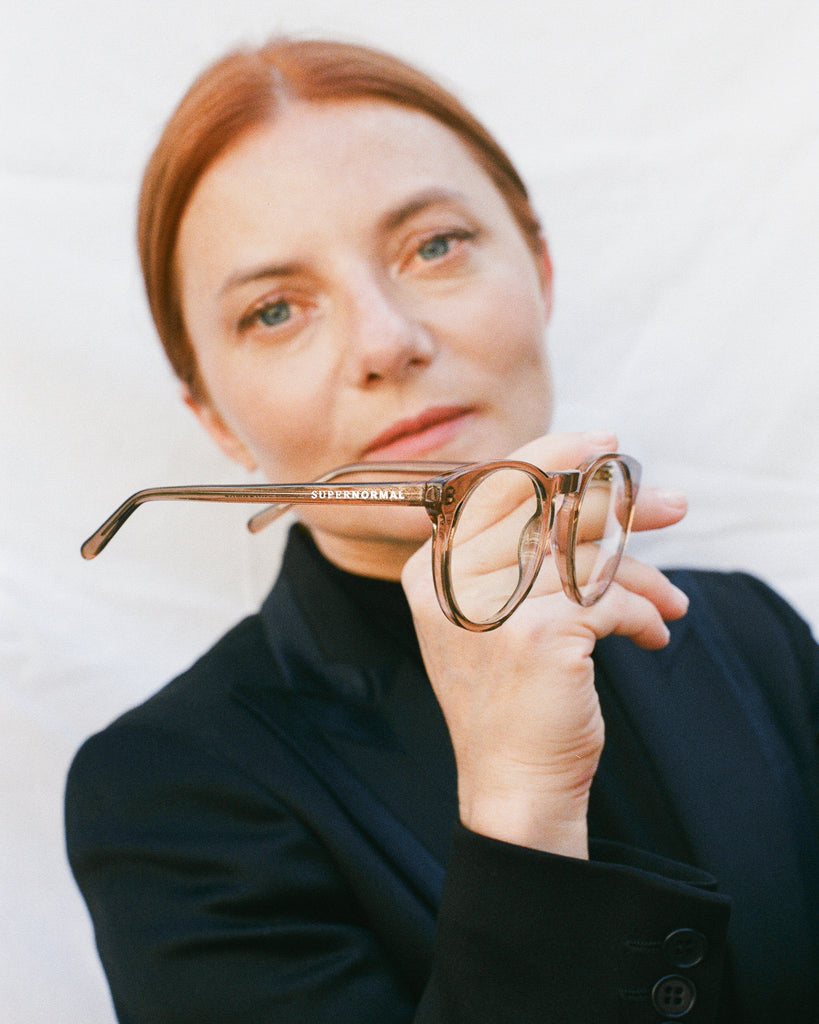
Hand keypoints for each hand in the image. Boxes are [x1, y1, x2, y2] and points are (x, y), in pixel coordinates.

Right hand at [401, 432, 688, 858]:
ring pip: (585, 553)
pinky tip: (652, 634)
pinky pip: (608, 597)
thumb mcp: (498, 612)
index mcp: (430, 566)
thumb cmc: (511, 695)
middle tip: (673, 505)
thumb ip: (519, 551)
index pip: (494, 485)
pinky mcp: (536, 634)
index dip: (553, 453)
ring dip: (642, 576)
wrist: (512, 782)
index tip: (605, 445)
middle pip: (546, 506)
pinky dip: (641, 613)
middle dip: (619, 503)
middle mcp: (449, 578)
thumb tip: (587, 489)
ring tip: (671, 599)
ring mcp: (488, 605)